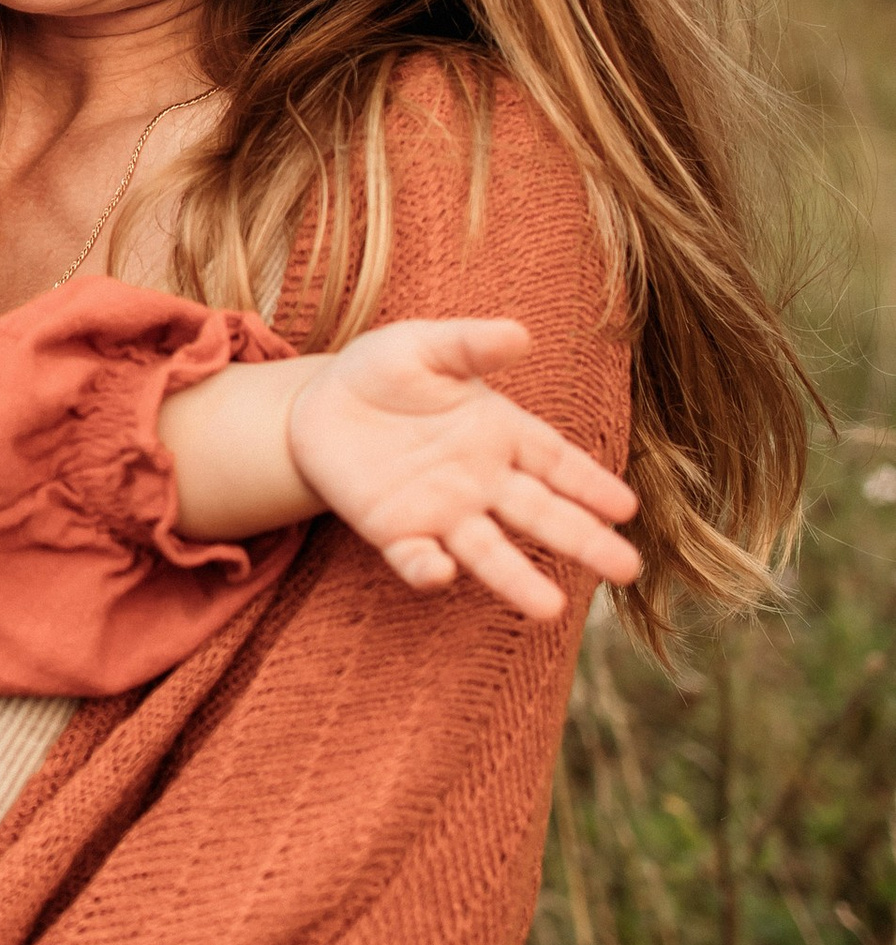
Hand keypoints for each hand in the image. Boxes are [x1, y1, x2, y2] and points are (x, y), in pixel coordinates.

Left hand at [284, 319, 640, 622]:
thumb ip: (469, 344)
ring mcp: (441, 512)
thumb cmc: (384, 370)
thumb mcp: (425, 346)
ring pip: (486, 551)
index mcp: (501, 434)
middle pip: (540, 514)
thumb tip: (520, 334)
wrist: (317, 404)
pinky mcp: (394, 532)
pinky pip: (413, 556)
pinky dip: (426, 567)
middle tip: (627, 569)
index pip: (557, 462)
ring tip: (550, 610)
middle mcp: (482, 482)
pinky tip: (440, 573)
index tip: (627, 508)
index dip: (590, 484)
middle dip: (583, 541)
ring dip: (515, 579)